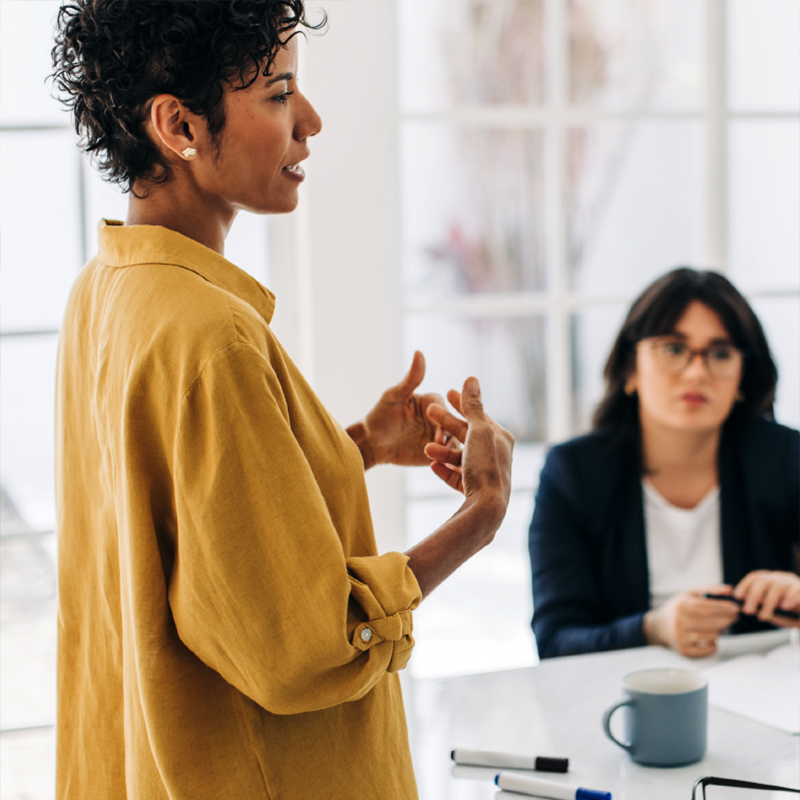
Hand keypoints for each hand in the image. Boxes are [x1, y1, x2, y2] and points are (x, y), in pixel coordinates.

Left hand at [346, 351, 457, 469]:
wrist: (372, 443)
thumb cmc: (380, 415)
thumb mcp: (393, 396)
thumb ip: (410, 379)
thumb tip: (419, 352)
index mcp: (433, 402)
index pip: (443, 408)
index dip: (442, 418)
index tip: (438, 428)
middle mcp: (440, 419)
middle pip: (452, 426)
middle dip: (449, 435)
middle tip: (440, 443)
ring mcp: (440, 437)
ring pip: (453, 443)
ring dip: (450, 450)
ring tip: (443, 457)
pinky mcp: (437, 454)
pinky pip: (447, 458)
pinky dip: (449, 463)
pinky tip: (445, 468)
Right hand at [422, 377, 513, 509]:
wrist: (486, 509)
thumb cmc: (485, 467)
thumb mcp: (478, 431)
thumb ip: (472, 406)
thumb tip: (471, 379)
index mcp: (500, 438)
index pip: (478, 415)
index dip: (463, 402)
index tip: (447, 392)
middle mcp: (495, 455)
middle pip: (467, 434)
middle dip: (447, 423)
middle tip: (429, 410)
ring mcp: (485, 473)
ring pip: (459, 456)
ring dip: (442, 450)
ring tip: (426, 448)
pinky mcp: (474, 491)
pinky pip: (456, 476)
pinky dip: (444, 469)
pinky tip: (432, 466)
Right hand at [643, 585, 740, 657]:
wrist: (659, 626)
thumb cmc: (679, 608)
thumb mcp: (690, 595)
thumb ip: (710, 590)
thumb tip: (730, 589)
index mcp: (681, 606)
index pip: (708, 608)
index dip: (725, 608)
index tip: (736, 608)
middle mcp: (680, 622)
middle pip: (712, 623)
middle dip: (727, 619)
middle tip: (735, 617)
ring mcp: (681, 638)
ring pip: (711, 636)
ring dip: (722, 631)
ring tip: (723, 626)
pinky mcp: (684, 650)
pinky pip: (707, 650)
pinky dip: (714, 645)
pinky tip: (714, 638)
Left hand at [733, 570, 799, 627]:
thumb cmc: (792, 615)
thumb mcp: (774, 611)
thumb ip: (761, 607)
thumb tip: (744, 605)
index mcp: (773, 580)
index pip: (756, 577)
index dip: (745, 585)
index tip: (737, 596)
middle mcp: (783, 579)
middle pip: (764, 581)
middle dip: (753, 596)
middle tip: (748, 611)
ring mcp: (794, 583)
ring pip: (778, 586)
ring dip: (768, 602)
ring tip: (763, 616)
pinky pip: (796, 590)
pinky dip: (790, 598)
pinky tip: (785, 607)